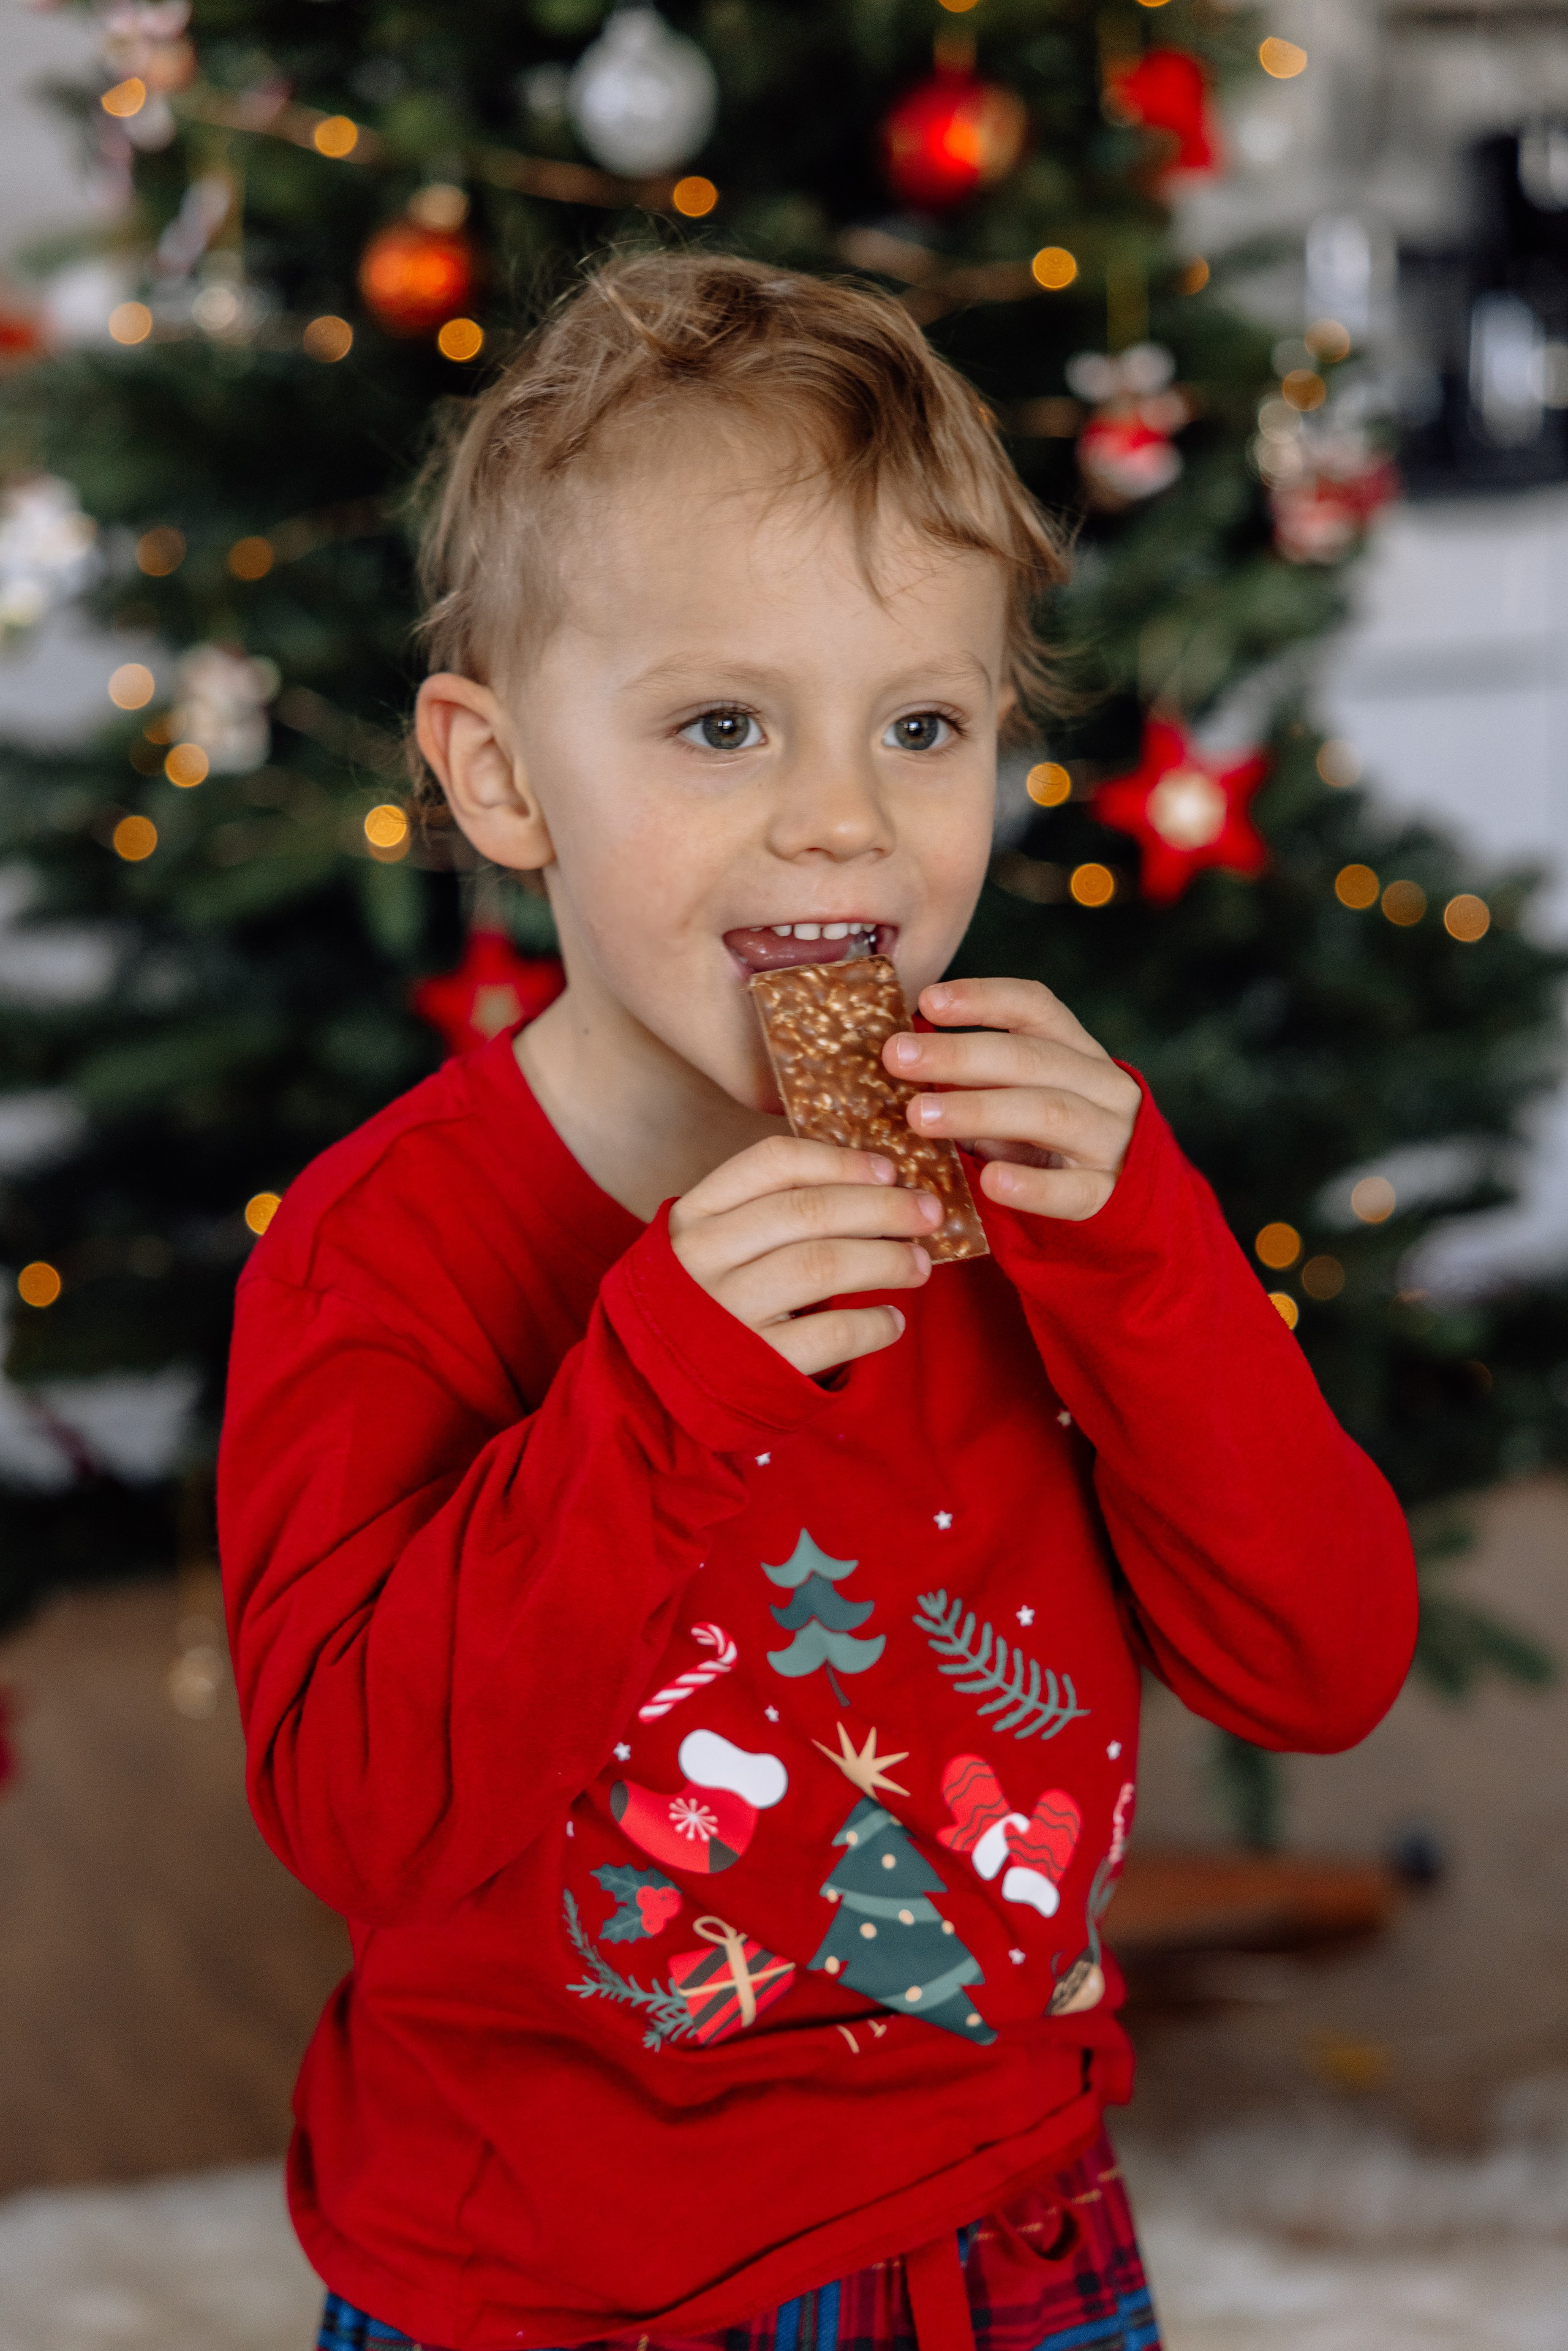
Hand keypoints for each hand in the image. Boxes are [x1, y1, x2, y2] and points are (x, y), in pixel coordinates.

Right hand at [669, 1136, 939, 1376]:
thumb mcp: (712, 1243)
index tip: (888, 1170)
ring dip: (885, 1260)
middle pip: (808, 1212)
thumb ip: (769, 1211)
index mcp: (696, 1212)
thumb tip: (875, 1184)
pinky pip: (830, 1335)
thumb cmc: (701, 1300)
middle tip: (928, 1213)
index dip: (840, 1161)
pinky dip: (873, 1325)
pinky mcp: (754, 1365)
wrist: (650, 1387)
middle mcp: (705, 1256)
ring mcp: (726, 1312)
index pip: (774, 1163)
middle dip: (881, 1208)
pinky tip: (892, 1321)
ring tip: (919, 1264)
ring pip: (822, 1265)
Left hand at [884, 977, 1140, 1222]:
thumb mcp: (1018, 1096)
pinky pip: (1071, 1190)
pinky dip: (1030, 1185)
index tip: (927, 1001)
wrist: (1123, 1201)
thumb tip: (901, 1055)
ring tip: (920, 1115)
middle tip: (897, 1057)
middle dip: (960, 1054)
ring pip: (1049, 1113)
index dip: (983, 999)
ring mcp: (1111, 1140)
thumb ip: (975, 1077)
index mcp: (1078, 1051)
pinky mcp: (1107, 1194)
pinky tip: (990, 1182)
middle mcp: (1104, 1087)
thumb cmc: (1046, 1141)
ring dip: (980, 1110)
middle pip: (1032, 1058)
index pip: (1036, 1007)